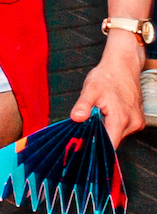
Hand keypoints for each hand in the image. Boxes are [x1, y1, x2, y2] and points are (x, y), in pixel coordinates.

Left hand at [70, 32, 144, 146]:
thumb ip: (83, 105)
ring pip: (116, 134)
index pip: (109, 145)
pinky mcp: (137, 119)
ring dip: (105, 128)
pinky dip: (112, 123)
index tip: (84, 148)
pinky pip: (122, 128)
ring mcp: (136, 122)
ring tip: (100, 113)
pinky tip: (107, 112)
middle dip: (98, 135)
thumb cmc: (108, 75)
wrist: (123, 65)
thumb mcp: (91, 88)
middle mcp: (132, 123)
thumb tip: (76, 118)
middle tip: (88, 123)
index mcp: (121, 119)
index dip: (95, 149)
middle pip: (112, 140)